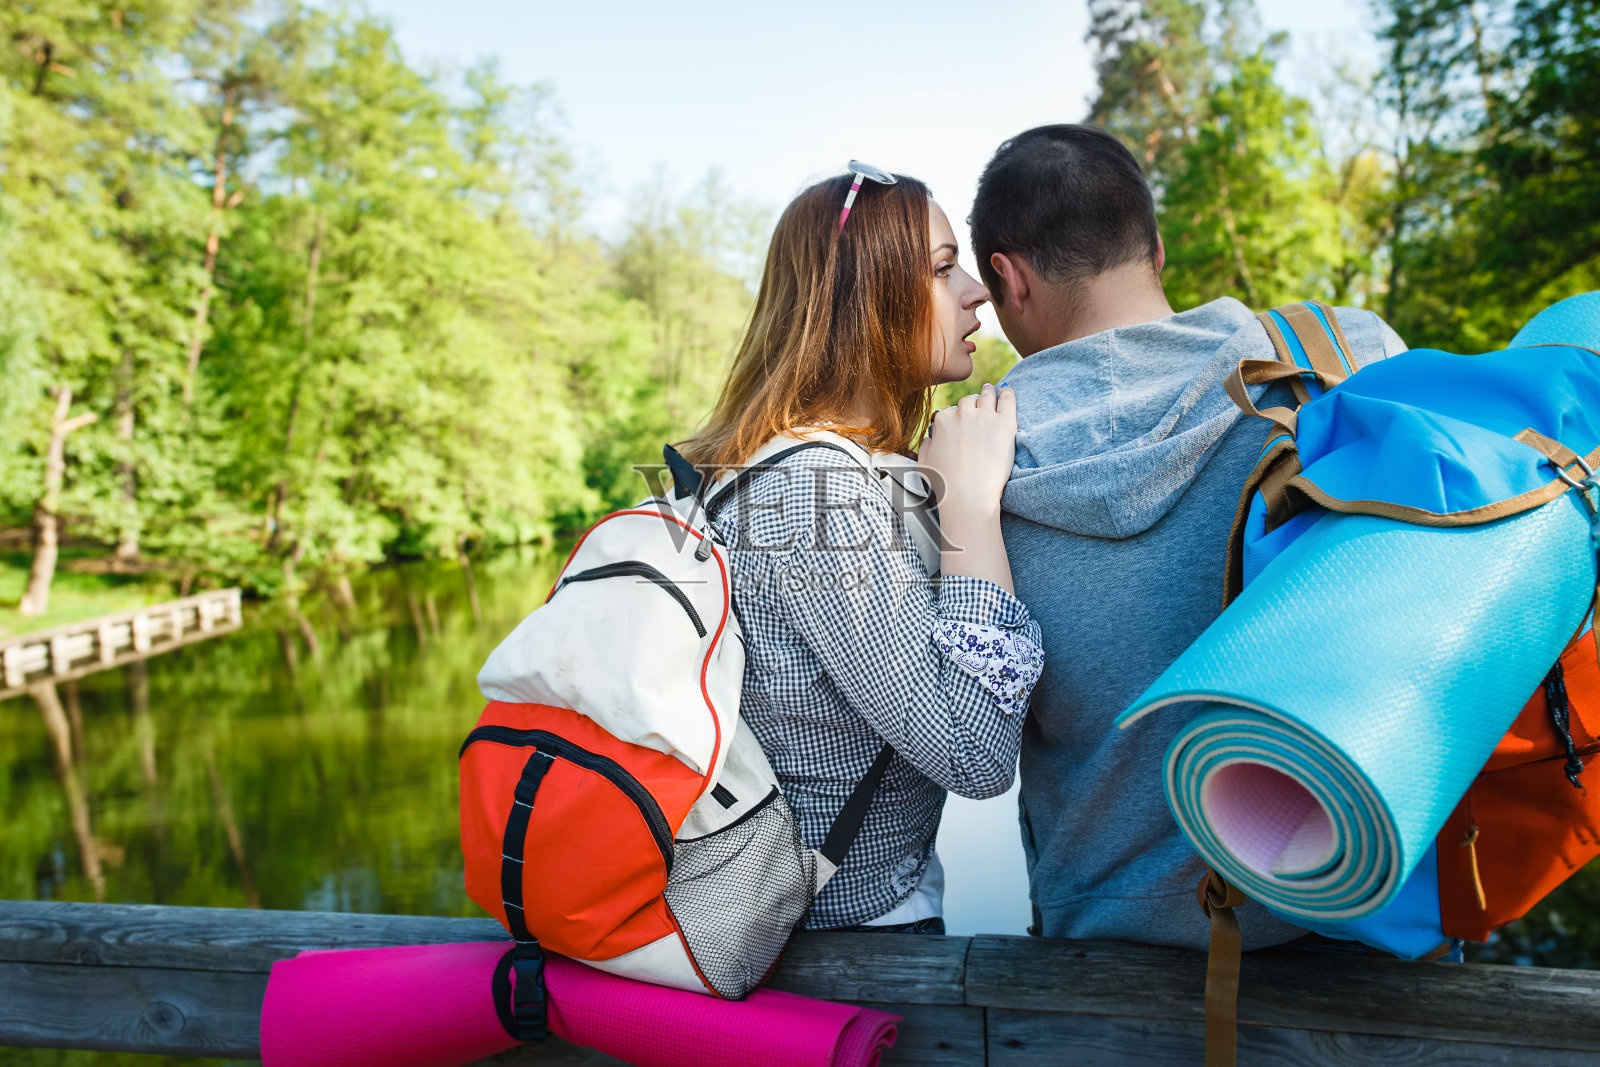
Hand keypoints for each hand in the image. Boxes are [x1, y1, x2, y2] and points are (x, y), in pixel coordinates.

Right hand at [918, 383, 1016, 518]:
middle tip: (979, 402)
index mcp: (943, 420)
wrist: (968, 496)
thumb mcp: (924, 464)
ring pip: (988, 396)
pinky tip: (1007, 390)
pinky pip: (1007, 399)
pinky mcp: (1005, 424)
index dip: (957, 415)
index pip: (951, 410)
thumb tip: (930, 438)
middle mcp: (962, 414)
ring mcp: (985, 417)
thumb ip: (925, 446)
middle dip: (973, 403)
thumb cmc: (945, 485)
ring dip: (990, 392)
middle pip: (969, 401)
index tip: (962, 419)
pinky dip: (1007, 393)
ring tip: (994, 390)